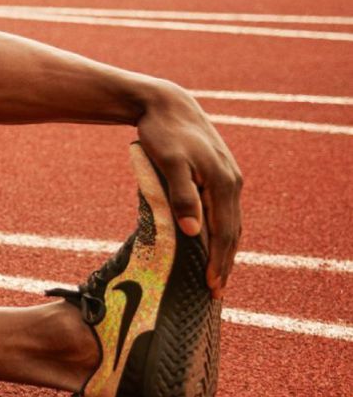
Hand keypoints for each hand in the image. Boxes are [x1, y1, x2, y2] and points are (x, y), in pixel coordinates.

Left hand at [135, 83, 242, 298]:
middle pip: (233, 231)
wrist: (166, 104)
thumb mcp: (168, 163)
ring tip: (217, 274)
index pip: (224, 232)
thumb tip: (194, 232)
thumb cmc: (163, 133)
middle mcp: (233, 182)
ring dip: (226, 249)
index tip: (212, 286)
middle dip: (225, 263)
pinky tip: (213, 241)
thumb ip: (181, 196)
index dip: (218, 261)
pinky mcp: (220, 173)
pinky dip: (223, 230)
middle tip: (216, 292)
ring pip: (232, 222)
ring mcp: (229, 177)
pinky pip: (226, 210)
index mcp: (223, 183)